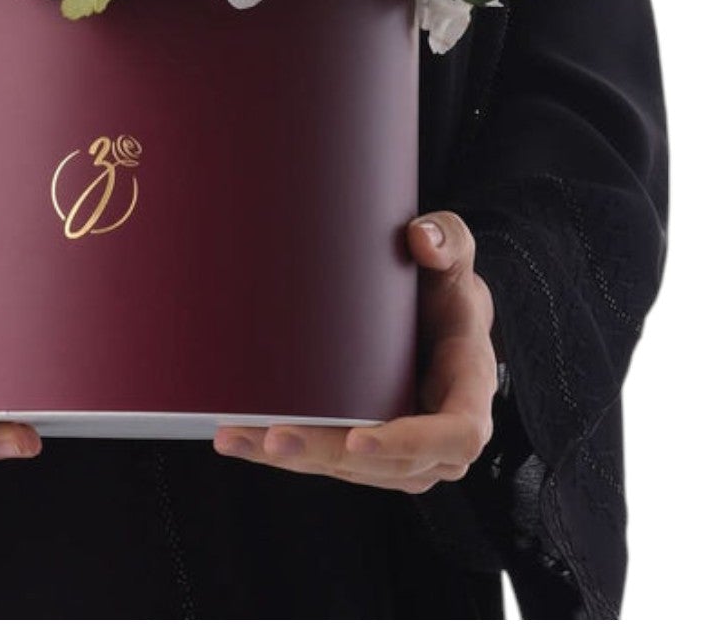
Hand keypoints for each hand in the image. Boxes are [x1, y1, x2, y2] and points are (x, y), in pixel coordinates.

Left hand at [213, 210, 496, 492]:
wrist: (436, 315)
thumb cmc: (444, 284)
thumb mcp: (453, 253)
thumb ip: (447, 238)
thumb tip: (421, 238)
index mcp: (471, 388)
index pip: (456, 434)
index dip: (409, 443)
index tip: (358, 439)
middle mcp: (445, 435)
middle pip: (390, 465)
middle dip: (327, 453)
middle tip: (273, 436)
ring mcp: (410, 452)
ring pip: (355, 472)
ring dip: (297, 459)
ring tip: (239, 437)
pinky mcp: (376, 454)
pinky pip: (336, 463)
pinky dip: (290, 456)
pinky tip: (244, 440)